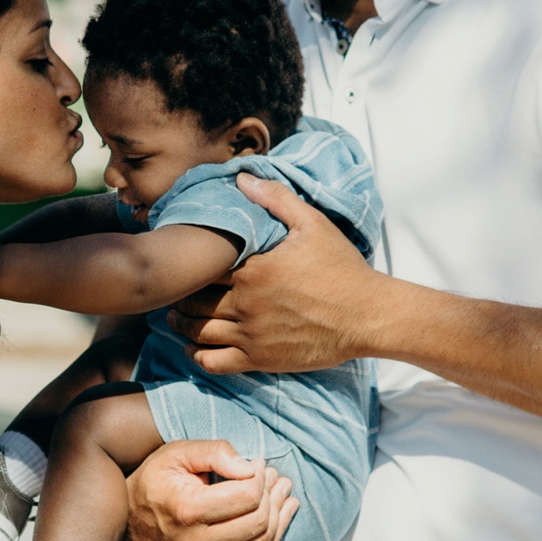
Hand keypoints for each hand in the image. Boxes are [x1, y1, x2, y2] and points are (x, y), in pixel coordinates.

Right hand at [123, 440, 296, 540]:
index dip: (260, 475)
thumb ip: (215, 452)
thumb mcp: (178, 453)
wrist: (127, 518)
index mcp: (187, 511)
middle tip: (275, 475)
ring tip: (283, 491)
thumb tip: (251, 468)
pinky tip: (282, 514)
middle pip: (258, 520)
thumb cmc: (155, 479)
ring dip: (279, 514)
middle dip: (273, 494)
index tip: (258, 462)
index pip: (247, 496)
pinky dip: (273, 535)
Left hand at [166, 173, 383, 375]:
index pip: (204, 267)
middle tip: (173, 291)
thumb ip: (276, 199)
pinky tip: (194, 348)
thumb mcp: (313, 224)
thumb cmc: (342, 268)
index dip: (192, 265)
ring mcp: (252, 334)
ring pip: (199, 332)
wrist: (368, 315)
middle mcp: (247, 304)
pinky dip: (198, 356)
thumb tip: (242, 178)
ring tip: (176, 318)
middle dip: (180, 296)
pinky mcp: (261, 360)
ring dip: (182, 325)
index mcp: (253, 270)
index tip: (186, 262)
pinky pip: (215, 362)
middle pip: (195, 300)